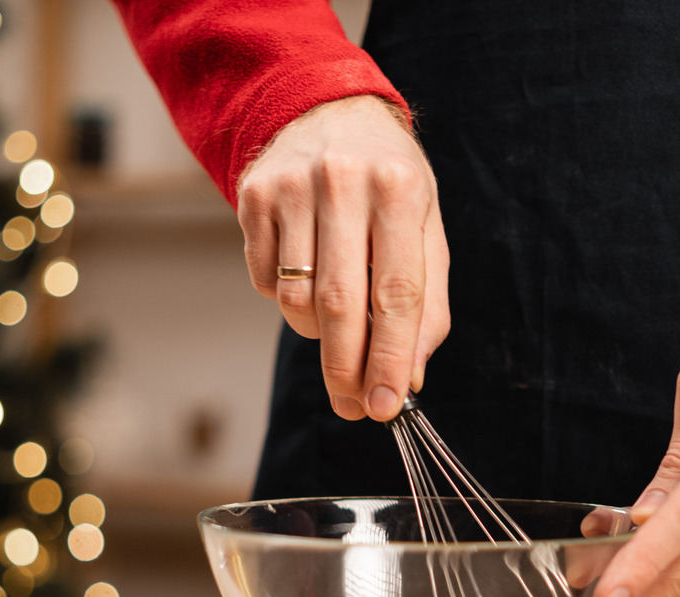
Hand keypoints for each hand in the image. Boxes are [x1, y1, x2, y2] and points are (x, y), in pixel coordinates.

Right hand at [236, 95, 450, 421]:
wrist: (325, 106)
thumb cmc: (387, 178)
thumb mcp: (424, 225)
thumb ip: (427, 301)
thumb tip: (408, 375)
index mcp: (398, 190)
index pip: (396, 293)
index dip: (390, 357)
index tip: (385, 405)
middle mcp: (342, 183)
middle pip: (340, 304)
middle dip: (347, 369)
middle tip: (354, 407)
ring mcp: (291, 188)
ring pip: (295, 300)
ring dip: (317, 336)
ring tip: (336, 330)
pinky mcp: (252, 197)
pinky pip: (265, 280)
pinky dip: (286, 300)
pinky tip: (306, 280)